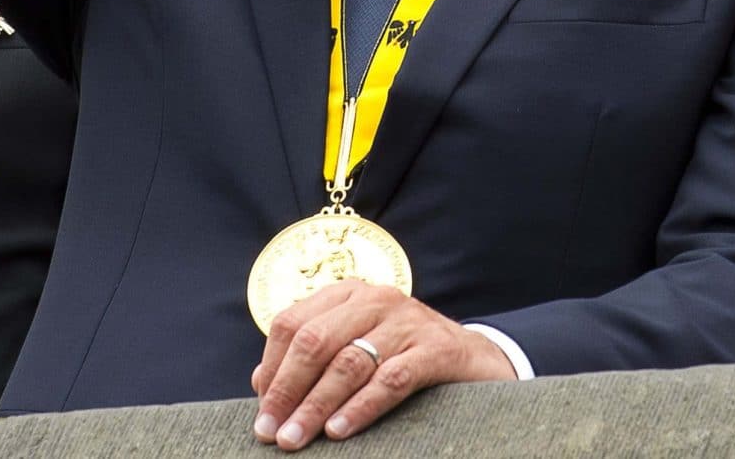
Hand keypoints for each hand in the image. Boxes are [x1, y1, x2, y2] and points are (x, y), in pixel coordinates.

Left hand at [250, 282, 515, 448]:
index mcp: (349, 294)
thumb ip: (314, 359)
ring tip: (296, 439)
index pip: (292, 323)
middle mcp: (376, 299)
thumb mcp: (357, 348)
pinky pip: (390, 379)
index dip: (272, 368)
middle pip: (316, 340)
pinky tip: (339, 430)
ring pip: (349, 362)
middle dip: (287, 390)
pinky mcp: (435, 349)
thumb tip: (261, 382)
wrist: (474, 360)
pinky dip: (360, 407)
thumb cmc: (403, 357)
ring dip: (316, 406)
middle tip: (270, 433)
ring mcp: (408, 322)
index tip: (260, 412)